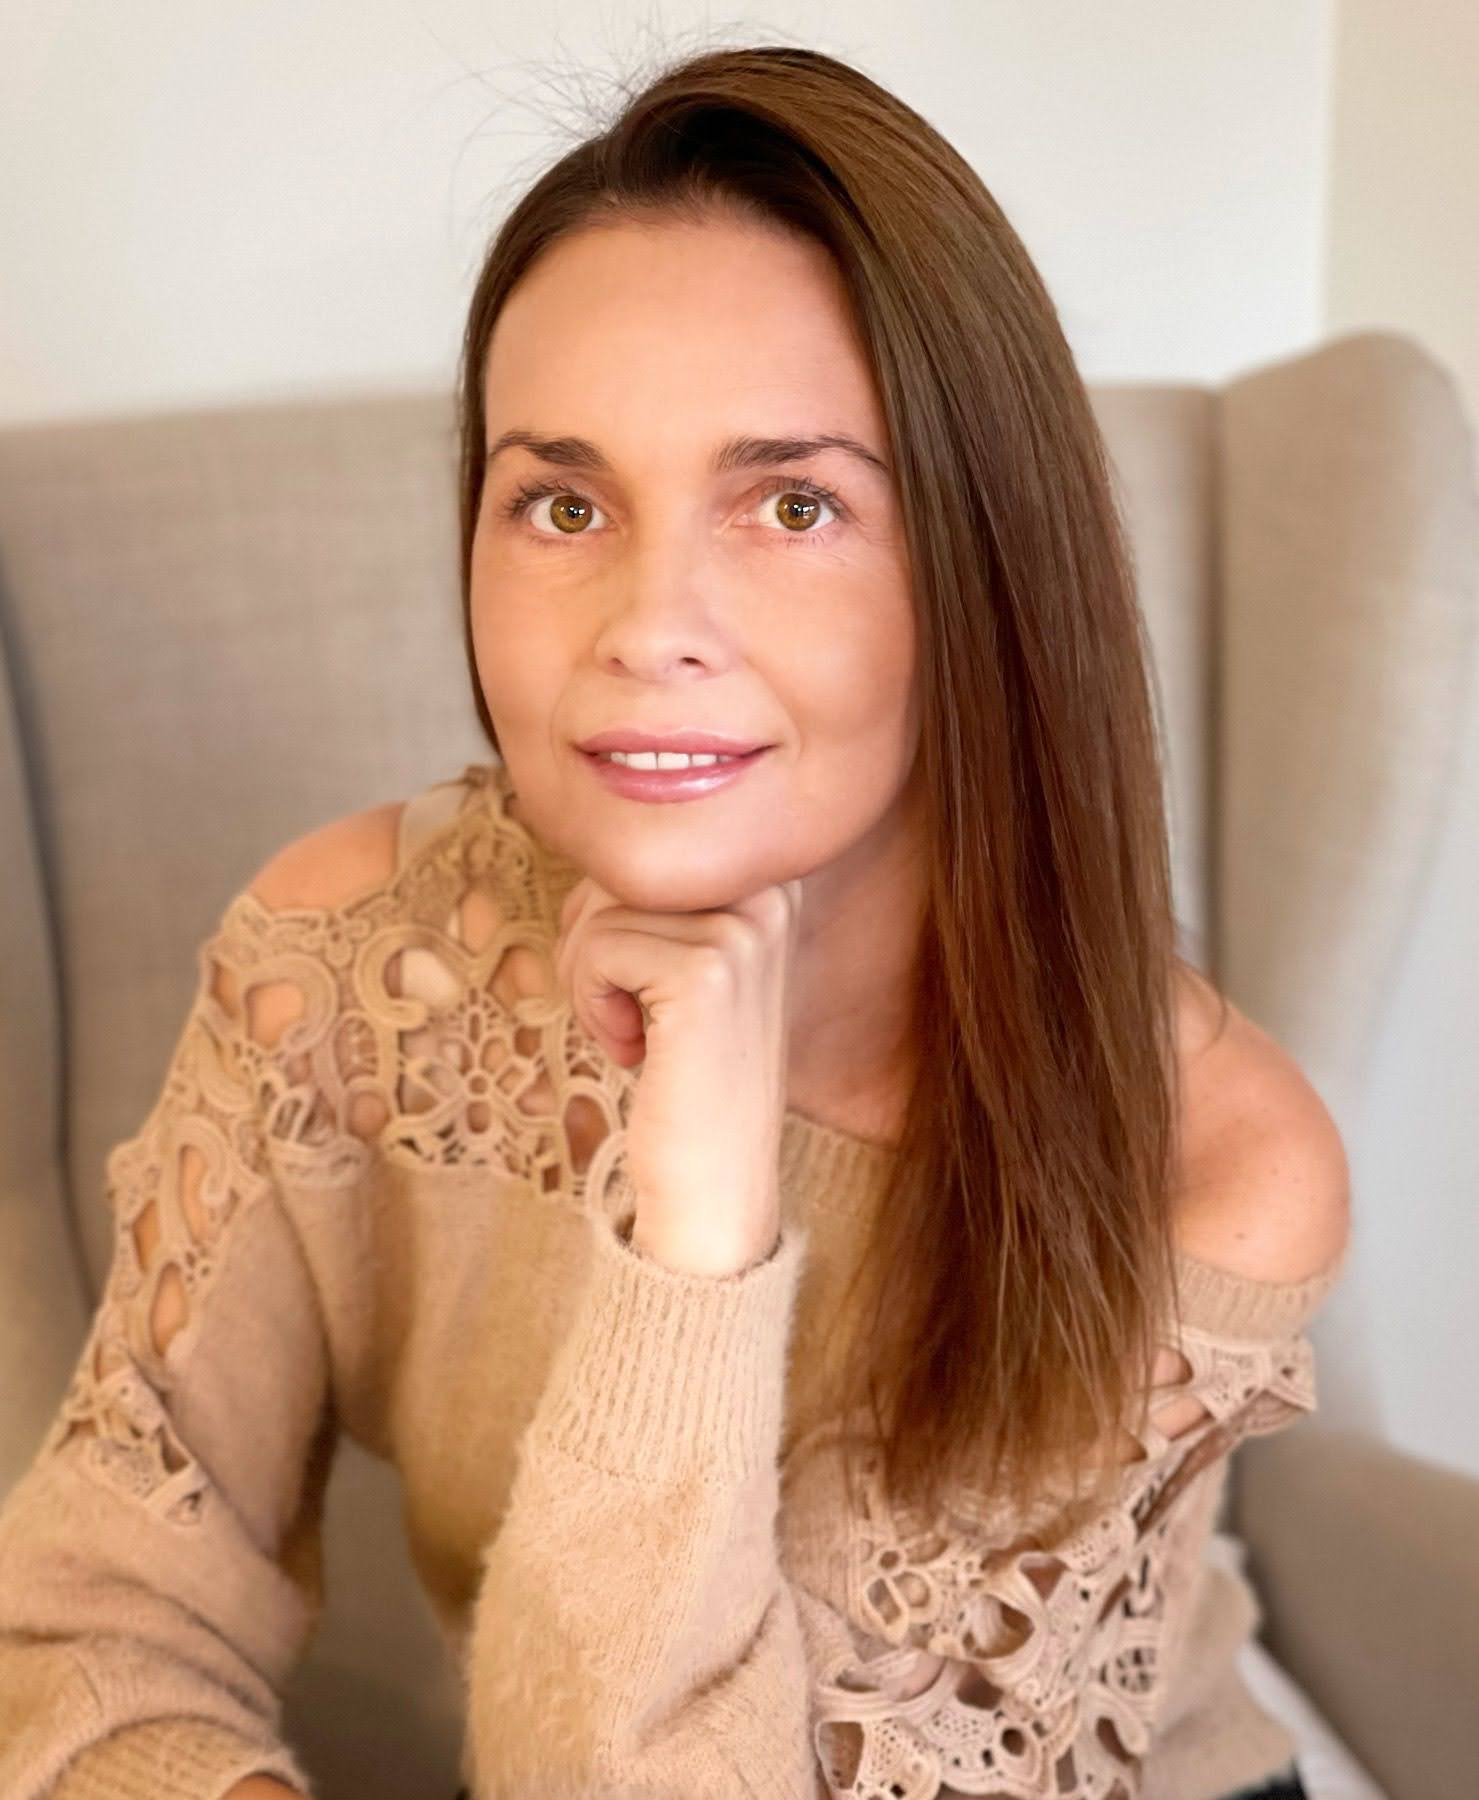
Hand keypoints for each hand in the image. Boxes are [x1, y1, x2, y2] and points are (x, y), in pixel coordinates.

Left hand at [553, 872, 803, 1277]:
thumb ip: (656, 895)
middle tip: (634, 1018)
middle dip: (594, 948)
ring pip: (599, 912)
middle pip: (617, 872)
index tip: (642, 987)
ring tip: (639, 1037)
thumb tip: (591, 837)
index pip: (646, 851)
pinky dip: (592, 1006)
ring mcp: (743, 931)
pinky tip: (637, 1052)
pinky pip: (595, 949)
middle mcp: (770, 895)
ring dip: (590, 983)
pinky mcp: (705, 971)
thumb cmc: (683, 1075)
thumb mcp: (680, 963)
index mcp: (771, 883)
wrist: (715, 1183)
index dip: (612, 917)